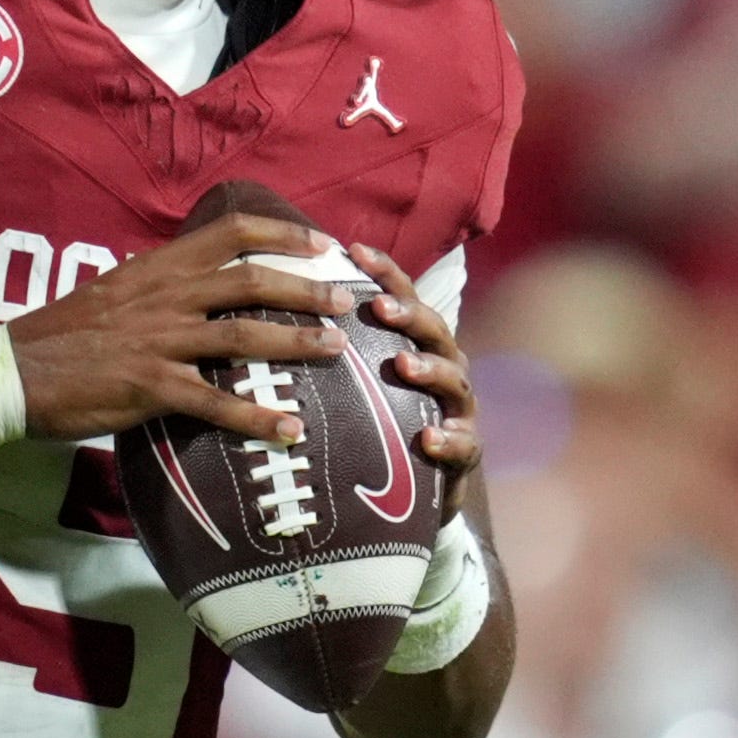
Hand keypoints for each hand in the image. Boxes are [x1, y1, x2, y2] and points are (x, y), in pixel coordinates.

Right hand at [6, 212, 352, 445]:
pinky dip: (257, 417)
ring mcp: (159, 342)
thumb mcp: (112, 290)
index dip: (282, 235)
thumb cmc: (60, 335)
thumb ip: (158, 284)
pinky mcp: (150, 388)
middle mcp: (164, 297)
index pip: (230, 233)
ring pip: (243, 336)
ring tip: (336, 350)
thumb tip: (196, 282)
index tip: (322, 244)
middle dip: (307, 289)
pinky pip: (215, 403)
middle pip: (251, 281)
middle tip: (346, 300)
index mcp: (157, 267)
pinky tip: (290, 430)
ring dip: (296, 342)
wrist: (11, 372)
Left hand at [346, 244, 480, 480]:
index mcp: (419, 343)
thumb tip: (271, 310)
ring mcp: (459, 408)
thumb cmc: (384, 420)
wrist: (423, 487)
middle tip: (380, 307)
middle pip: (435, 330)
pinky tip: (428, 437)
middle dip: (409, 315)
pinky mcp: (466, 450)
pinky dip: (448, 439)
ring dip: (430, 370)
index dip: (384, 272)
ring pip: (454, 381)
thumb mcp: (362, 381)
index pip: (404, 297)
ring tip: (404, 365)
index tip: (353, 250)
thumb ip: (336, 348)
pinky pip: (464, 443)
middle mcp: (446, 366)